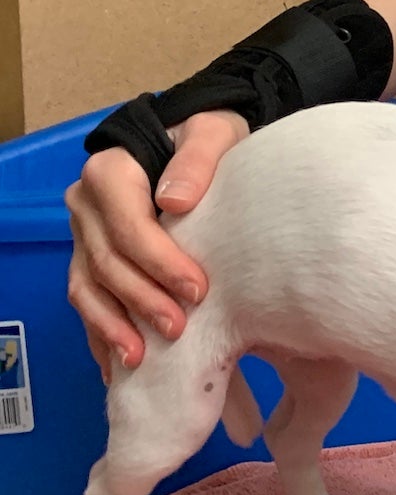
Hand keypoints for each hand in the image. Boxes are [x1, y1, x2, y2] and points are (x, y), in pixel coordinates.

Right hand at [64, 110, 249, 379]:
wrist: (191, 140)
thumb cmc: (205, 136)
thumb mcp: (212, 131)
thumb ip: (196, 159)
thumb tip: (175, 201)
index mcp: (109, 172)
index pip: (128, 227)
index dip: (160, 263)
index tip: (197, 289)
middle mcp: (86, 204)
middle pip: (107, 262)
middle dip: (142, 300)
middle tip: (180, 329)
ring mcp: (83, 234)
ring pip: (88, 287)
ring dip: (113, 325)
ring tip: (142, 357)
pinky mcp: (89, 257)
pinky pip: (87, 299)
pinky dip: (101, 331)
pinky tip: (118, 363)